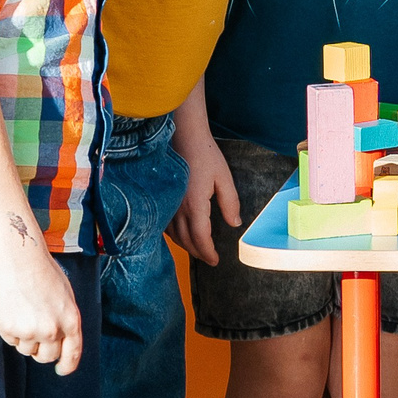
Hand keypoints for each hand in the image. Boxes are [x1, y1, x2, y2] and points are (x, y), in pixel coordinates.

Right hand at [0, 242, 84, 373]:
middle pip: (47, 357)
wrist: (20, 262)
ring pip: (26, 350)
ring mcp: (30, 331)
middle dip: (42, 351)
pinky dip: (11, 331)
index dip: (67, 365)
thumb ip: (64, 320)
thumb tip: (59, 340)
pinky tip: (13, 310)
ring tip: (24, 313)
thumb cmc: (44, 274)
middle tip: (36, 335)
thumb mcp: (65, 297)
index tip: (62, 370)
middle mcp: (52, 330)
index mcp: (71, 320)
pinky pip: (11, 341)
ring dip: (25, 339)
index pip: (72, 353)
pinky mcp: (10, 329)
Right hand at [167, 131, 243, 266]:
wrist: (183, 136)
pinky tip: (182, 235)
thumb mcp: (224, 178)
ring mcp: (167, 204)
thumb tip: (235, 223)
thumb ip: (230, 202)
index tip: (216, 260)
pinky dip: (175, 235)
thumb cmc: (205, 155)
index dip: (207, 252)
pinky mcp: (162, 199)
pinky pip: (166, 226)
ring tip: (198, 250)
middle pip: (186, 240)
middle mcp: (177, 208)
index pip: (200, 238)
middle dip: (198, 252)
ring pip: (174, 235)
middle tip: (209, 259)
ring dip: (186, 245)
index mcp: (194, 205)